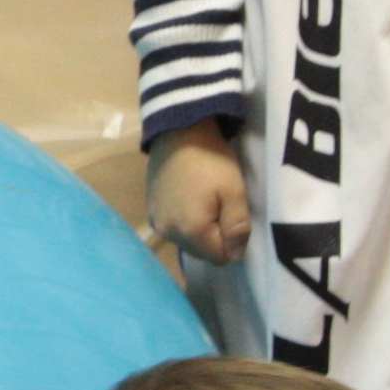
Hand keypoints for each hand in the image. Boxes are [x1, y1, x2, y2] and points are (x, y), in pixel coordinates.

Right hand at [146, 123, 249, 265]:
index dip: (233, 241)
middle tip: (220, 204)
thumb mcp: (234, 192)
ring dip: (200, 229)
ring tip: (205, 199)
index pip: (221, 258)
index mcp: (191, 232)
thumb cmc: (211, 161)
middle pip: (202, 252)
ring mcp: (157, 223)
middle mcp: (169, 234)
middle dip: (215, 236)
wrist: (178, 131)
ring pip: (188, 241)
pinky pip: (175, 228)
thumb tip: (235, 255)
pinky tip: (189, 197)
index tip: (233, 213)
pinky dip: (185, 220)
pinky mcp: (151, 211)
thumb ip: (238, 228)